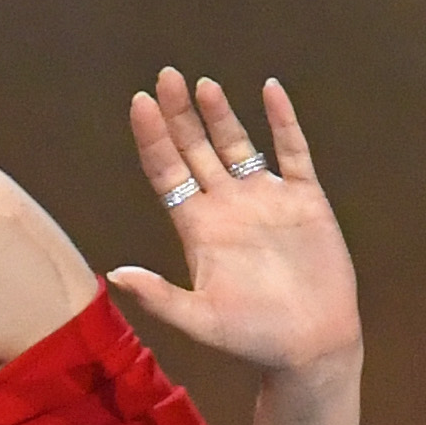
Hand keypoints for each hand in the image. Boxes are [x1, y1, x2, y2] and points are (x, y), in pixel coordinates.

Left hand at [107, 70, 356, 379]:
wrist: (311, 348)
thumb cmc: (253, 340)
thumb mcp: (201, 321)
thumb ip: (160, 297)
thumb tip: (114, 275)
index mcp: (199, 228)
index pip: (168, 172)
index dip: (153, 138)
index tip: (140, 103)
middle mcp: (228, 207)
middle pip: (196, 149)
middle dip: (180, 115)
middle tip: (165, 76)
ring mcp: (266, 199)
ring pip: (238, 145)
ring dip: (221, 115)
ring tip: (203, 85)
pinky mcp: (305, 199)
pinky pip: (293, 151)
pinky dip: (282, 120)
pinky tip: (270, 90)